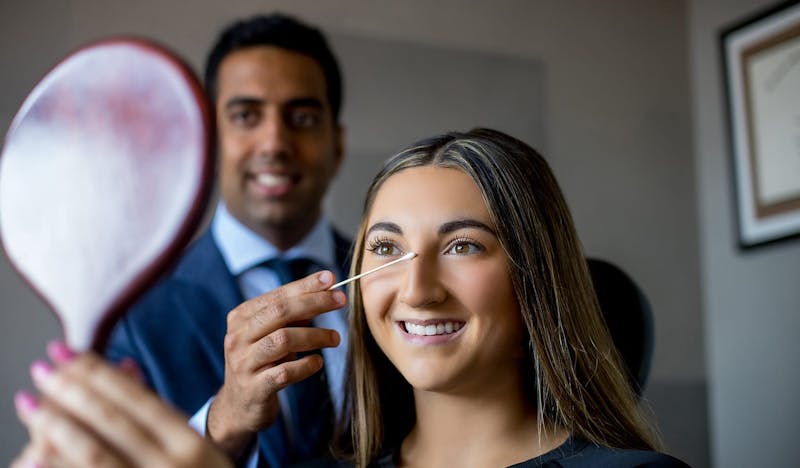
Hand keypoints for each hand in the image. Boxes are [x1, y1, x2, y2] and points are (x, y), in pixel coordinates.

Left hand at [12, 348, 232, 467]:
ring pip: (95, 453)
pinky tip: (35, 457)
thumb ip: (159, 413)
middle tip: (43, 367)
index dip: (100, 373)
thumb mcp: (195, 449)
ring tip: (28, 403)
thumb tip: (124, 367)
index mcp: (192, 444)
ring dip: (56, 425)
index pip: (139, 399)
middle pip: (114, 421)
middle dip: (73, 390)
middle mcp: (172, 466)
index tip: (68, 352)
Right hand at [207, 270, 345, 457]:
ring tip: (335, 338)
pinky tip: (318, 362)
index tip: (331, 279)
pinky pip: (285, 372)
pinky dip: (306, 365)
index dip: (305, 286)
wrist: (239, 406)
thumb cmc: (261, 362)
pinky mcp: (254, 388)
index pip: (277, 295)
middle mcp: (238, 337)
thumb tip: (324, 291)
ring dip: (315, 335)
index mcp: (241, 317)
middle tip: (341, 301)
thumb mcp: (270, 334)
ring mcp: (244, 363)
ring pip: (283, 339)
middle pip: (280, 312)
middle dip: (314, 303)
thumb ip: (290, 314)